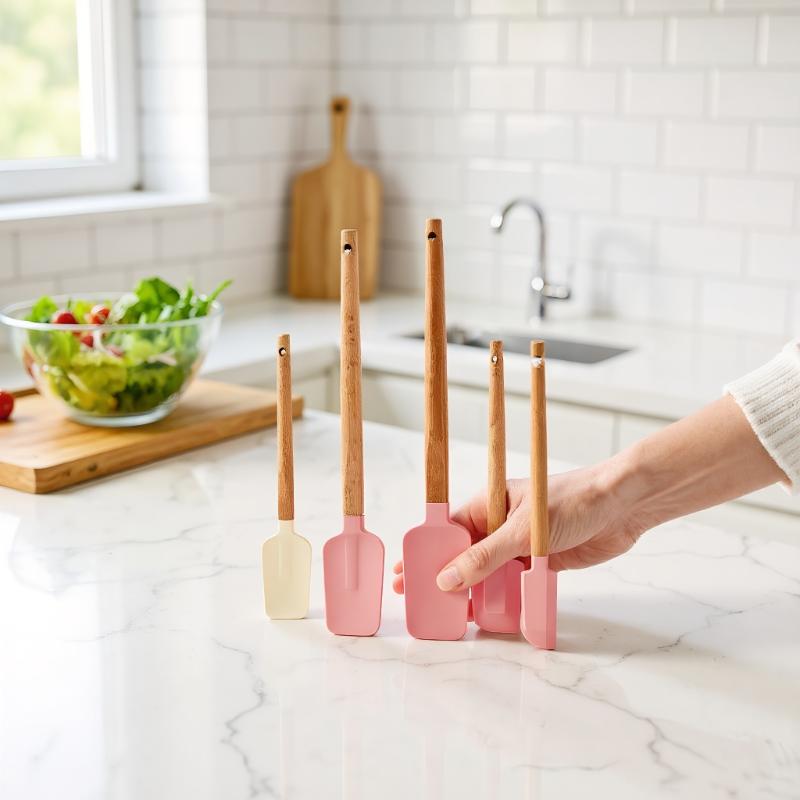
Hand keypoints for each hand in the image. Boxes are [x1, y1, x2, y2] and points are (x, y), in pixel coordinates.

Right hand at [392, 464, 647, 593]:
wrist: (624, 506)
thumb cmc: (573, 501)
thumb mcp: (522, 529)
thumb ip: (484, 557)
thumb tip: (447, 579)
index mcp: (488, 504)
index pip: (447, 530)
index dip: (426, 552)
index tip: (405, 573)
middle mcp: (499, 525)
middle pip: (463, 555)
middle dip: (442, 577)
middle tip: (418, 600)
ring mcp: (518, 545)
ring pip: (486, 572)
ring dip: (471, 592)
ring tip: (450, 615)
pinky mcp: (538, 562)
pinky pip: (511, 583)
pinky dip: (500, 597)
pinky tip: (486, 614)